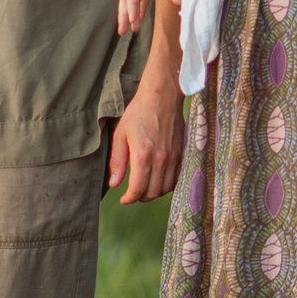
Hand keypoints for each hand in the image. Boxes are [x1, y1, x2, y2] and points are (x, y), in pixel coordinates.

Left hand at [110, 85, 185, 203]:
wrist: (162, 97)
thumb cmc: (139, 113)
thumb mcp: (120, 135)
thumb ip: (117, 161)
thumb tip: (115, 184)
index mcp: (143, 155)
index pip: (138, 189)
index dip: (130, 199)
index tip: (124, 200)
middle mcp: (161, 160)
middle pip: (153, 192)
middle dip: (140, 198)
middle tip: (132, 194)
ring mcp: (174, 158)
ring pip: (166, 189)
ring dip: (154, 193)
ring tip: (144, 188)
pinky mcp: (182, 155)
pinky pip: (176, 179)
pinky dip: (166, 185)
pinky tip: (157, 180)